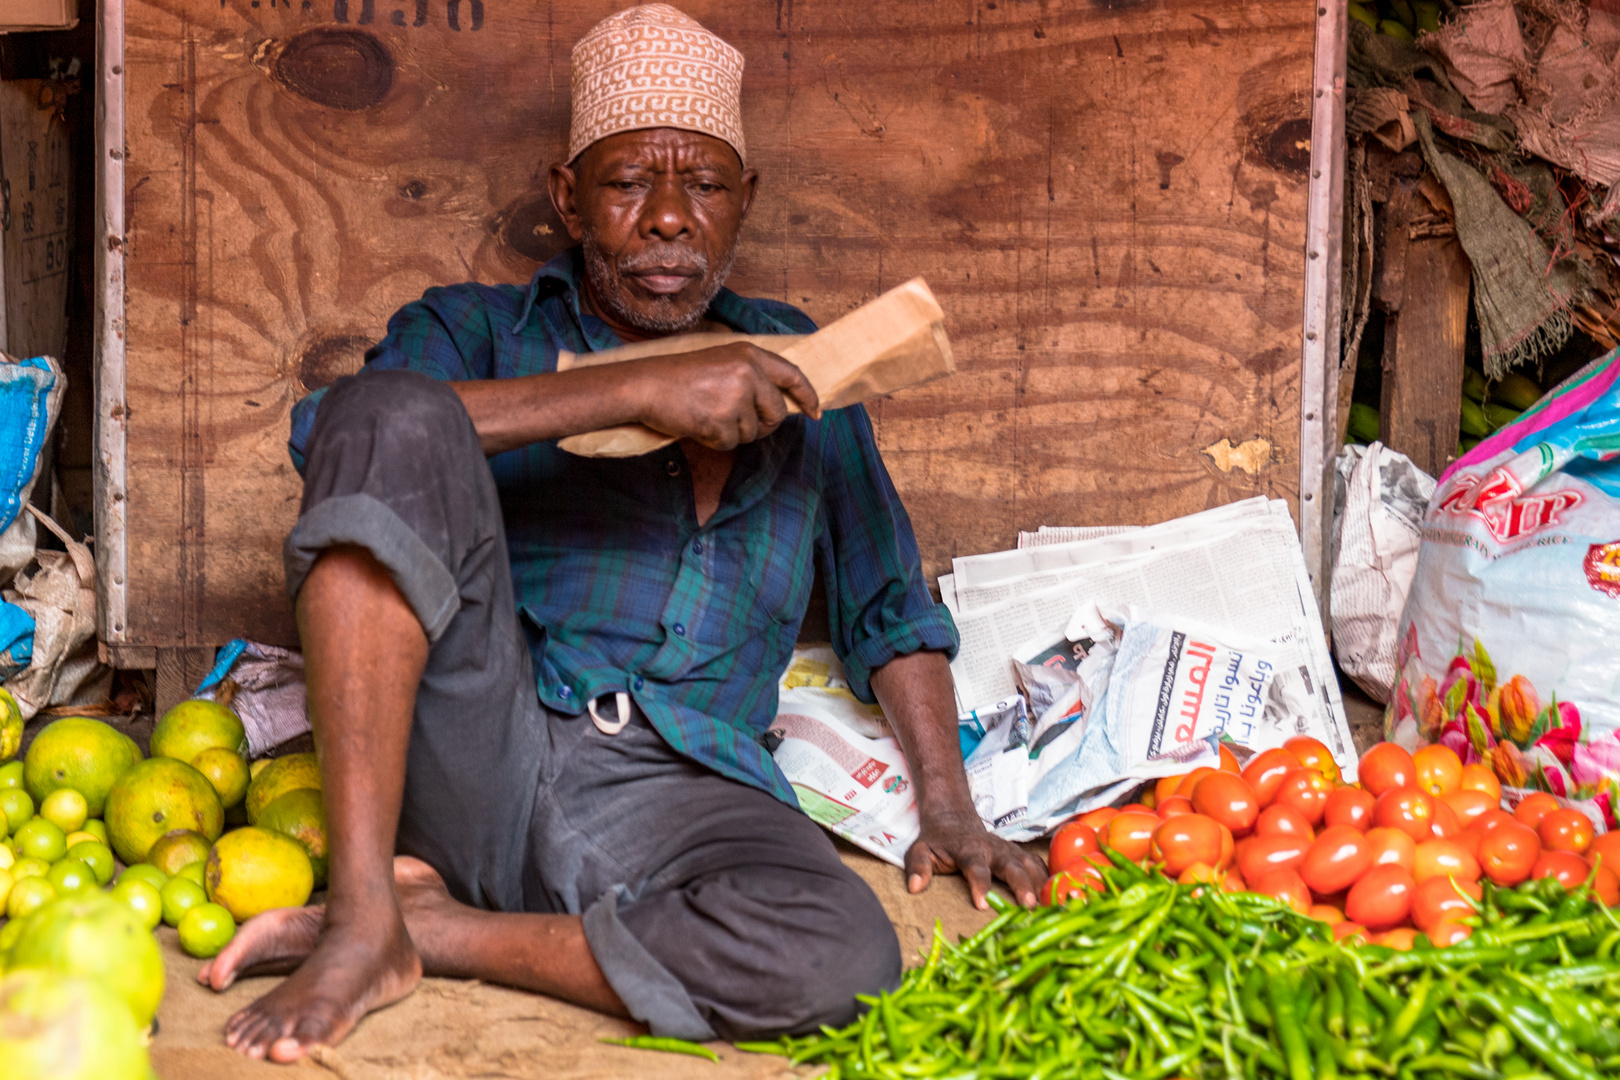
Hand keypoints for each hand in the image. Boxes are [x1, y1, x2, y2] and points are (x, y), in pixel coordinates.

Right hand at [624, 342, 819, 449]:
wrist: (645, 385)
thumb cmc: (679, 377)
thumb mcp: (722, 364)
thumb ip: (751, 378)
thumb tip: (779, 407)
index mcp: (750, 354)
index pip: (792, 375)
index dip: (807, 396)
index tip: (815, 412)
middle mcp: (748, 372)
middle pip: (776, 413)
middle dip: (763, 425)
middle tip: (736, 423)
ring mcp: (736, 396)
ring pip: (752, 432)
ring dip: (732, 432)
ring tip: (706, 413)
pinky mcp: (722, 420)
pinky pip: (731, 443)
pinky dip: (715, 441)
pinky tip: (698, 423)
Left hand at [905, 807, 1047, 910]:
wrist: (953, 818)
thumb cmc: (937, 841)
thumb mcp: (920, 850)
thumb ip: (918, 866)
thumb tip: (915, 887)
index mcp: (969, 849)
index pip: (975, 867)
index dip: (979, 884)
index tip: (982, 905)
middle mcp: (993, 848)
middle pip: (1012, 866)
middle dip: (1022, 885)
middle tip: (1030, 906)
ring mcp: (1008, 850)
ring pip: (1030, 864)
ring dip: (1042, 884)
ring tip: (1053, 906)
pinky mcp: (1018, 853)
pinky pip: (1038, 864)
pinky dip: (1049, 877)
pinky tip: (1059, 895)